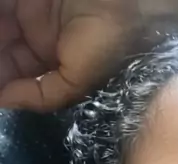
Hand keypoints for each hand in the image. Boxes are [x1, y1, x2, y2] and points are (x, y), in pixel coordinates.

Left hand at [0, 0, 142, 110]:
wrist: (129, 2)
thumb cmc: (110, 41)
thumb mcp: (79, 81)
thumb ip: (42, 96)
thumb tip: (4, 102)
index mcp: (51, 60)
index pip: (15, 75)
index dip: (2, 84)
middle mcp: (36, 36)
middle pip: (3, 55)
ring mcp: (28, 12)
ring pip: (1, 32)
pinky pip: (2, 6)